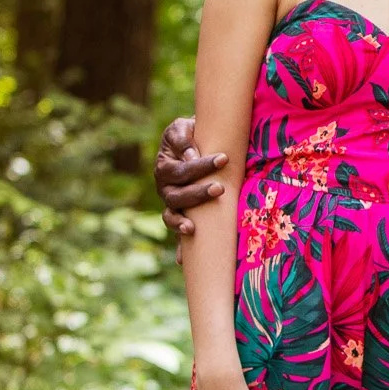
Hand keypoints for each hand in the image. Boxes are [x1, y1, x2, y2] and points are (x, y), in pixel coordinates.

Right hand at [156, 116, 225, 256]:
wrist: (197, 141)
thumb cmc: (193, 134)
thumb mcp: (183, 128)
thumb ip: (182, 136)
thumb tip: (190, 154)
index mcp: (165, 166)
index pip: (179, 169)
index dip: (199, 166)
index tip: (224, 158)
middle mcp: (164, 188)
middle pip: (176, 196)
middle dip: (197, 193)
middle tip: (220, 188)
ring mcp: (170, 204)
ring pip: (172, 215)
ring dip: (185, 219)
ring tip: (197, 226)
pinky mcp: (179, 216)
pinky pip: (176, 234)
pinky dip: (178, 248)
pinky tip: (183, 261)